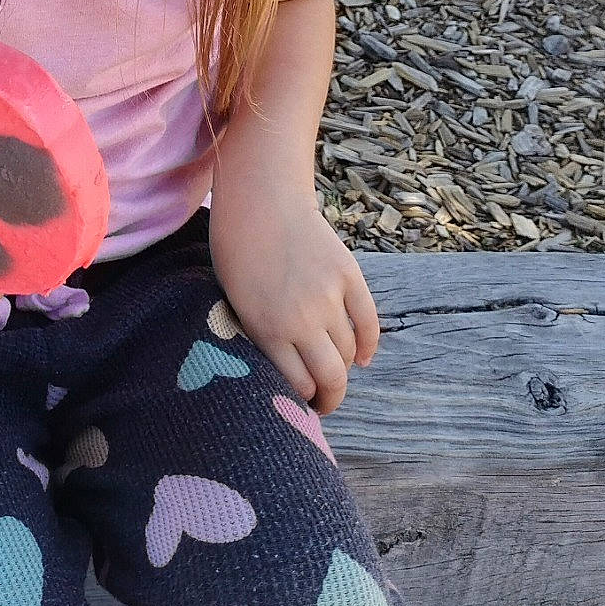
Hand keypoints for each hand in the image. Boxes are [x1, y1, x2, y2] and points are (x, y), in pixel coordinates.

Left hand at [209, 183, 378, 414]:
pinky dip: (369, 344)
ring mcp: (329, 297)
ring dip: (344, 367)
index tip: (301, 404)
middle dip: (330, 399)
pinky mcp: (349, 276)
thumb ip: (261, 338)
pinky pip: (368, 322)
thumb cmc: (236, 251)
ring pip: (349, 352)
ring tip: (335, 371)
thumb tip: (288, 373)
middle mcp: (302, 320)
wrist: (261, 200)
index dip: (302, 400)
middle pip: (331, 378)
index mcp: (267, 331)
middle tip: (325, 403)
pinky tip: (363, 357)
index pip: (298, 386)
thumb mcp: (235, 303)